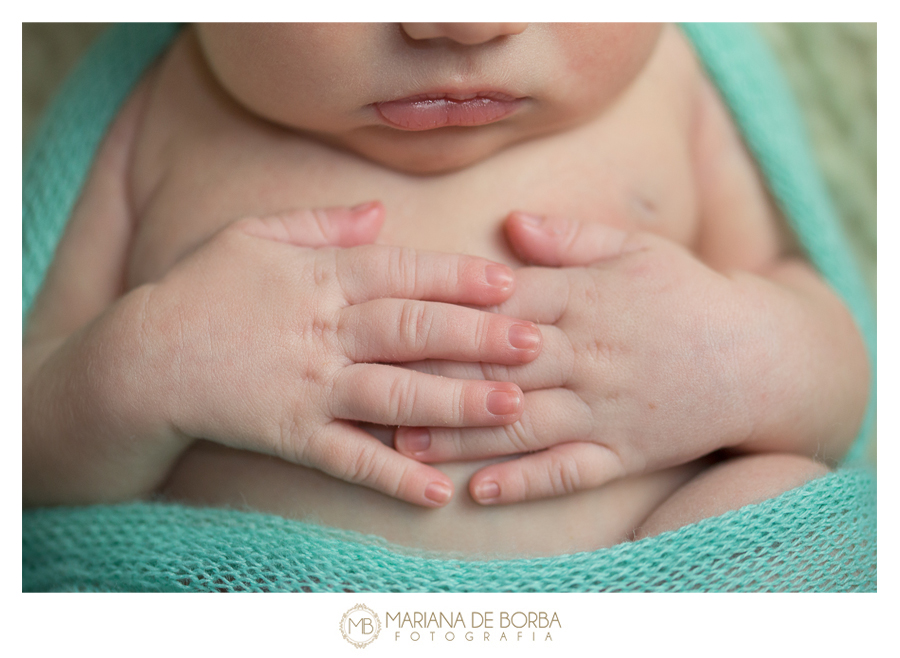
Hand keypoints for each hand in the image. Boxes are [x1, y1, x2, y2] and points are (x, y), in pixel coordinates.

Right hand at [25, 202, 542, 507]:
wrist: (142, 358)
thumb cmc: (202, 288)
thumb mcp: (254, 234)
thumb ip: (321, 223)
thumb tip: (381, 213)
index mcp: (320, 277)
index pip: (402, 274)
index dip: (458, 280)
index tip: (509, 286)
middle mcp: (323, 331)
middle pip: (412, 333)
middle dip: (477, 339)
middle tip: (536, 344)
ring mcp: (309, 386)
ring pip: (395, 396)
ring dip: (455, 404)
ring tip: (511, 408)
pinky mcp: (291, 434)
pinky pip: (350, 460)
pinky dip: (394, 476)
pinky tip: (439, 491)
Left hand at [396, 212, 761, 503]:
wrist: (758, 357)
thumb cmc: (686, 293)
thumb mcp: (636, 248)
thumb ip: (572, 237)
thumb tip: (512, 225)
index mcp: (583, 300)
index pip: (500, 306)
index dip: (441, 314)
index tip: (387, 319)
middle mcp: (587, 357)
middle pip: (498, 368)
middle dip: (432, 380)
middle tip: (370, 390)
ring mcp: (604, 410)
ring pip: (522, 424)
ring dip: (462, 437)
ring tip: (404, 449)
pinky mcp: (624, 452)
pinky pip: (570, 472)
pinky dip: (527, 483)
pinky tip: (482, 492)